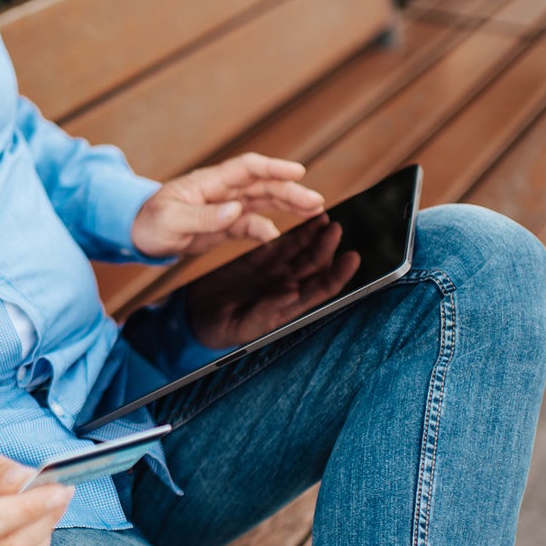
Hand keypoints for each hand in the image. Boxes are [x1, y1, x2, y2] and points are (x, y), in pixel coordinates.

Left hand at [130, 153, 325, 258]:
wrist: (139, 235)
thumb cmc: (150, 221)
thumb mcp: (172, 220)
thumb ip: (203, 216)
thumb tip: (234, 210)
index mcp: (209, 181)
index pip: (247, 168)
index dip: (273, 168)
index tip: (297, 172)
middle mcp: (222, 191)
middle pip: (262, 185)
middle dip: (290, 190)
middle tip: (316, 201)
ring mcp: (225, 207)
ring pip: (262, 202)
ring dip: (287, 205)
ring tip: (314, 211)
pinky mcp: (224, 225)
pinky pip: (250, 225)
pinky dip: (266, 229)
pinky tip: (279, 236)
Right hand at [183, 214, 361, 348]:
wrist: (192, 317)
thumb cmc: (218, 330)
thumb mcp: (242, 327)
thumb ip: (266, 313)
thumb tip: (292, 294)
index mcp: (287, 306)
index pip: (321, 289)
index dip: (339, 274)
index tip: (352, 257)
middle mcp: (284, 286)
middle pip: (314, 264)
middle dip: (326, 246)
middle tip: (333, 227)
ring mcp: (271, 271)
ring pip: (299, 249)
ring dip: (312, 234)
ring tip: (320, 216)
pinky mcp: (255, 259)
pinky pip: (277, 241)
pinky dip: (288, 230)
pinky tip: (296, 216)